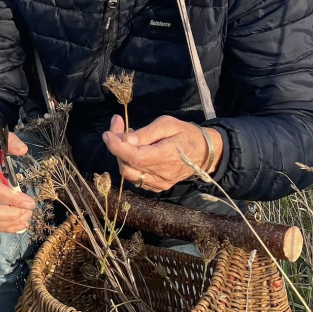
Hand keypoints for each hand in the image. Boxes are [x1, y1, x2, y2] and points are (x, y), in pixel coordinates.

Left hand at [102, 115, 222, 192]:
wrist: (204, 152)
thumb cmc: (186, 134)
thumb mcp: (168, 124)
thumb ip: (147, 133)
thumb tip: (127, 140)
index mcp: (166, 156)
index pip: (134, 157)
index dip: (116, 146)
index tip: (107, 134)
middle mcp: (162, 174)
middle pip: (127, 165)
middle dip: (116, 146)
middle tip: (118, 126)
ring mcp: (160, 183)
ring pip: (128, 174)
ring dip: (122, 156)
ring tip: (128, 138)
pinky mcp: (158, 187)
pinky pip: (136, 178)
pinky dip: (130, 164)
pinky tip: (135, 151)